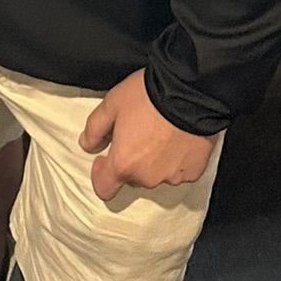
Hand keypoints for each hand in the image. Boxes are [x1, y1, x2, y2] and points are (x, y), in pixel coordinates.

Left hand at [78, 70, 218, 203]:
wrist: (190, 92)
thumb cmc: (147, 96)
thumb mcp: (112, 103)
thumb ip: (95, 128)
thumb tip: (87, 144)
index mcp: (124, 164)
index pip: (104, 189)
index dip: (101, 175)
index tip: (104, 158)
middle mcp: (147, 178)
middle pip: (133, 178)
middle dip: (131, 161)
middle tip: (138, 133)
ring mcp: (173, 177)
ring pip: (156, 175)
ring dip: (154, 161)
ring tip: (161, 133)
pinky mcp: (194, 172)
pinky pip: (179, 170)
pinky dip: (176, 159)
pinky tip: (178, 138)